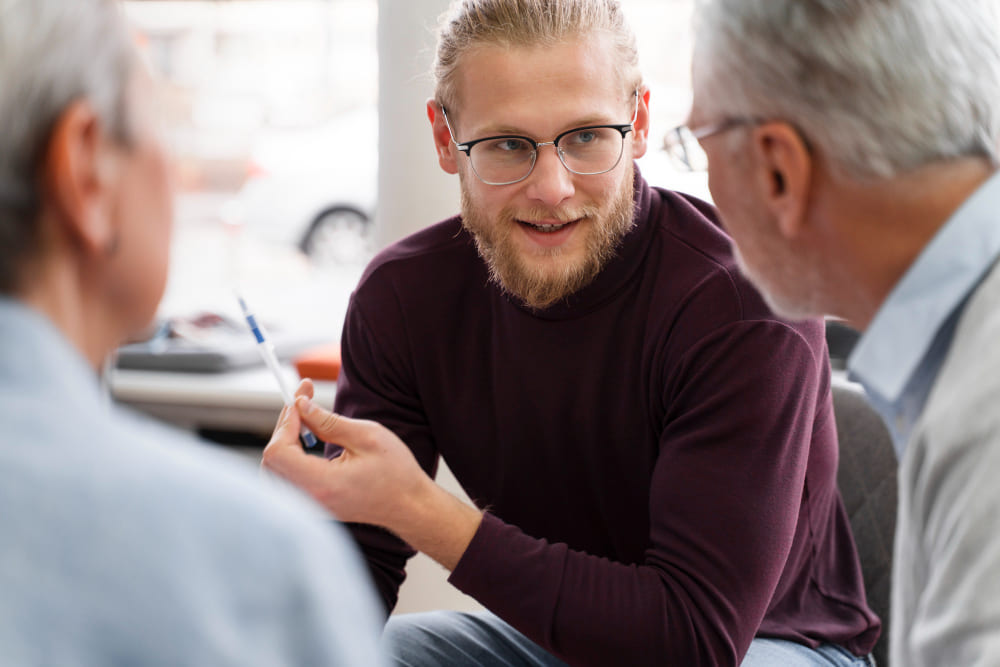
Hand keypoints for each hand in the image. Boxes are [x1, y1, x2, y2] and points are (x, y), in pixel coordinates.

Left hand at [261, 380, 433, 528]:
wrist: (408, 506)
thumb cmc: (396, 473)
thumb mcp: (367, 436)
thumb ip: (329, 422)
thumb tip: (301, 407)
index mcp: (322, 484)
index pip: (278, 452)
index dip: (285, 422)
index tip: (300, 401)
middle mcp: (310, 500)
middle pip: (272, 461)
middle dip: (284, 426)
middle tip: (303, 401)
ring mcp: (310, 506)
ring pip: (275, 470)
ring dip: (284, 440)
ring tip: (304, 419)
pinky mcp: (312, 506)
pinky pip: (286, 479)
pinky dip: (289, 455)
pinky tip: (305, 440)